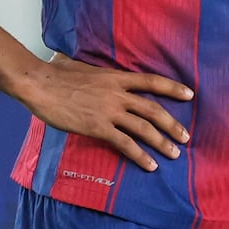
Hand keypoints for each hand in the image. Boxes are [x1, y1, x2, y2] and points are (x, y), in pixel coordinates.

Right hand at [17, 58, 191, 172]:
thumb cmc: (54, 73)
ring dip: (162, 142)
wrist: (38, 83)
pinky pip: (125, 144)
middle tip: (186, 136)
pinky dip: (140, 155)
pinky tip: (150, 165)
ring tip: (174, 154)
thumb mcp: (80, 65)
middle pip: (153, 109)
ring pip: (144, 128)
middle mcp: (117, 94)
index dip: (172, 88)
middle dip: (172, 124)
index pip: (151, 81)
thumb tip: (83, 63)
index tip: (190, 95)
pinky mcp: (98, 127)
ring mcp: (109, 111)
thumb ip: (91, 68)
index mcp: (115, 77)